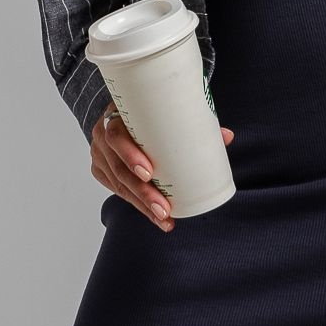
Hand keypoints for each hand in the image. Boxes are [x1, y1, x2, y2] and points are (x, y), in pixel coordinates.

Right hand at [89, 102, 235, 232]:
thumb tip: (226, 137)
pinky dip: (137, 204)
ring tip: (163, 218)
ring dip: (141, 204)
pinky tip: (153, 216)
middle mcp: (102, 135)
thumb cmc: (146, 109)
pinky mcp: (101, 170)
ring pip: (118, 184)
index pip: (116, 135)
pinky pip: (117, 190)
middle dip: (142, 192)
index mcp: (115, 115)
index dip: (130, 155)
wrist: (120, 108)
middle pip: (118, 168)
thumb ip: (192, 120)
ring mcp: (99, 155)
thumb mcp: (162, 109)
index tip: (150, 172)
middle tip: (164, 208)